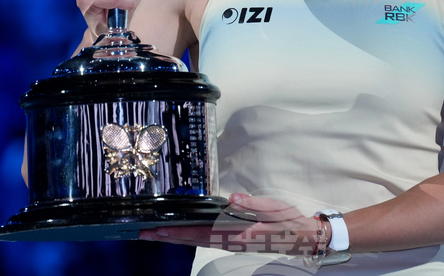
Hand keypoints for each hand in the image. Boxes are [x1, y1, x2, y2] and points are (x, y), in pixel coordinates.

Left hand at [138, 193, 327, 257]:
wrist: (301, 238)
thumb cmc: (288, 221)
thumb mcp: (275, 208)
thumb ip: (254, 203)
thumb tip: (233, 200)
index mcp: (239, 233)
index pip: (202, 233)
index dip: (179, 231)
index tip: (159, 229)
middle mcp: (230, 241)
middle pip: (192, 241)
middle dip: (167, 237)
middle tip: (142, 234)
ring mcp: (230, 243)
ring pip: (195, 243)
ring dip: (173, 239)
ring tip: (153, 235)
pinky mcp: (231, 241)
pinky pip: (203, 242)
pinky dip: (187, 239)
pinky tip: (178, 235)